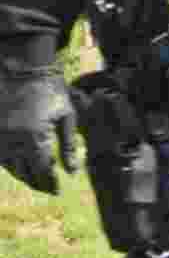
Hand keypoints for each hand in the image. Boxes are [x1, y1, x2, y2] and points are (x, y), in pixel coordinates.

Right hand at [0, 65, 78, 193]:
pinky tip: (20, 164)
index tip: (57, 189)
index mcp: (34, 137)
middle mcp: (12, 139)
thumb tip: (72, 172)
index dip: (49, 182)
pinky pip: (0, 155)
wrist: (22, 67)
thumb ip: (68, 146)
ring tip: (36, 179)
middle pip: (23, 171)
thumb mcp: (66, 116)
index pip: (42, 170)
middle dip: (37, 182)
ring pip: (8, 165)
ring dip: (22, 174)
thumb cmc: (50, 90)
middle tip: (48, 188)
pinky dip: (9, 163)